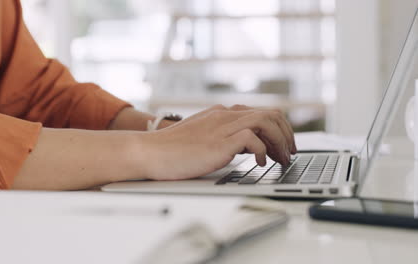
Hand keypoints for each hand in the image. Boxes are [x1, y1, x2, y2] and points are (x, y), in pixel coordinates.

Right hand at [140, 105, 296, 180]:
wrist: (150, 151)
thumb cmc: (172, 148)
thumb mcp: (201, 135)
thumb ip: (221, 134)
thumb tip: (242, 145)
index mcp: (221, 113)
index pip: (261, 112)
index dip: (279, 128)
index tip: (283, 145)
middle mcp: (225, 115)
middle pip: (271, 113)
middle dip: (286, 134)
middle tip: (289, 153)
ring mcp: (222, 127)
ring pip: (266, 122)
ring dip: (280, 141)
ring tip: (281, 159)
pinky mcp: (219, 142)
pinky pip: (253, 139)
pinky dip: (263, 151)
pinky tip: (260, 163)